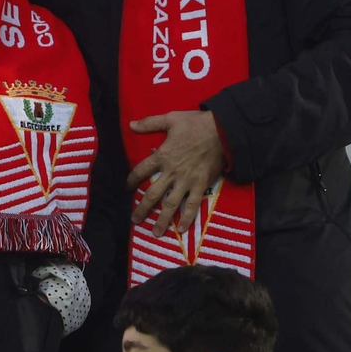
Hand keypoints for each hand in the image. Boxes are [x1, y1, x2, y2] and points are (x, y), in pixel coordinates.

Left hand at [126, 110, 226, 236]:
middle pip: (152, 194)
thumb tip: (131, 124)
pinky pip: (193, 205)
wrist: (222, 131)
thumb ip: (151, 123)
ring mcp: (186, 181)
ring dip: (162, 220)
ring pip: (171, 204)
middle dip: (142, 209)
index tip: (127, 188)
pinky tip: (181, 229)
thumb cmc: (196, 124)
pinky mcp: (201, 186)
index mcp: (162, 155)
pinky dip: (187, 218)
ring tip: (155, 233)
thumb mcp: (171, 118)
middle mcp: (171, 172)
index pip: (140, 171)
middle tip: (135, 220)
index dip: (131, 180)